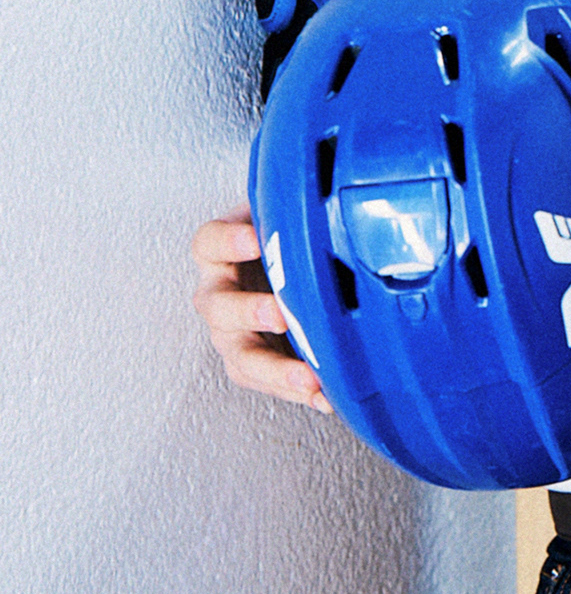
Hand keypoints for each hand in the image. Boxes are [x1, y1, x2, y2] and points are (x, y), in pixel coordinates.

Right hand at [191, 204, 329, 411]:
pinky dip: (297, 391)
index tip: (254, 239)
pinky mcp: (252, 361)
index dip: (228, 242)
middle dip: (249, 312)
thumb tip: (338, 197)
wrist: (286, 268)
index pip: (210, 243)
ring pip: (240, 355)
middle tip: (279, 313)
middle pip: (218, 306)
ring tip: (307, 377)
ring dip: (274, 368)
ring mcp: (232, 333)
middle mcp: (219, 294)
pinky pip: (267, 381)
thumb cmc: (284, 241)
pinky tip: (324, 397)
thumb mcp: (283, 217)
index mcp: (220, 253)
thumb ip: (296, 209)